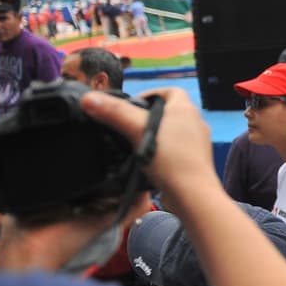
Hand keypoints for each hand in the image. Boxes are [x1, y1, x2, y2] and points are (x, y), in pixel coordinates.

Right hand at [80, 88, 217, 206]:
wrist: (192, 194)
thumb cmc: (170, 158)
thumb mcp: (137, 131)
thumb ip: (114, 113)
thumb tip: (88, 98)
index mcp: (186, 109)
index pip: (170, 91)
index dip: (151, 93)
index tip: (133, 105)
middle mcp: (195, 123)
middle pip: (169, 112)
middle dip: (149, 117)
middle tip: (129, 125)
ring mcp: (197, 144)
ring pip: (172, 133)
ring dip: (155, 136)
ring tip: (134, 144)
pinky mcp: (194, 162)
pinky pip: (175, 151)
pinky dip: (161, 153)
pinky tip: (147, 162)